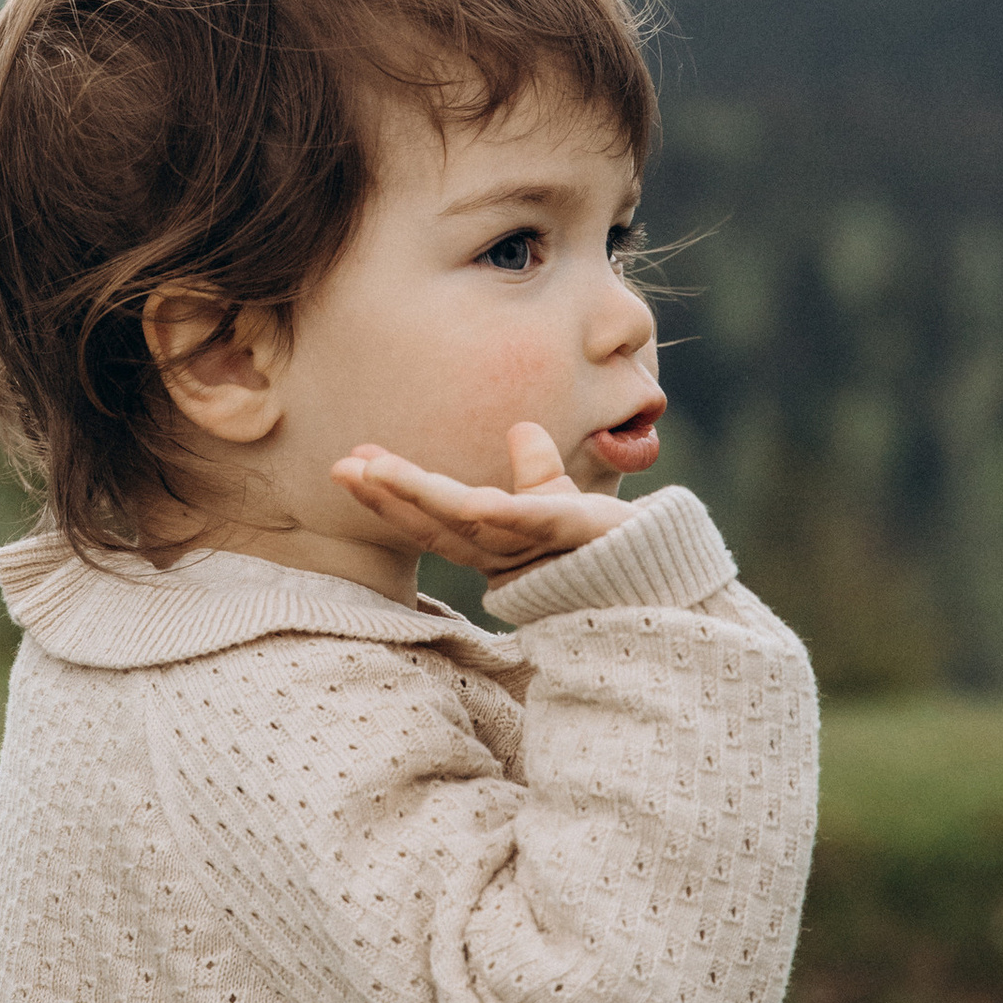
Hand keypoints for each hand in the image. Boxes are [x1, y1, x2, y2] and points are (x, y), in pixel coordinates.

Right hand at [331, 421, 638, 578]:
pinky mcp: (570, 533)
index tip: (351, 466)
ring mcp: (535, 548)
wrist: (660, 572)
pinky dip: (498, 515)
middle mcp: (505, 555)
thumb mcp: (560, 502)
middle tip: (342, 469)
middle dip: (387, 497)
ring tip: (376, 472)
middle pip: (436, 525)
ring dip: (420, 497)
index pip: (433, 518)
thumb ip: (536, 472)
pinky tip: (473, 502)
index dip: (391, 497)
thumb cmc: (604, 548)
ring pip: (468, 522)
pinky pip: (529, 523)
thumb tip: (520, 430)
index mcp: (494, 546)